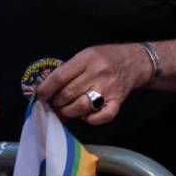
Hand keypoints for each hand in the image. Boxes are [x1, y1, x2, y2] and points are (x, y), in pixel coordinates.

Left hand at [35, 44, 149, 124]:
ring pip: (81, 106)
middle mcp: (97, 74)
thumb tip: (48, 91)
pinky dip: (91, 120)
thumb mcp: (86, 55)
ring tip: (65, 110)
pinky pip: (103, 116)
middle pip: (68, 94)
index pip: (60, 77)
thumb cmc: (105, 58)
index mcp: (87, 59)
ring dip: (68, 112)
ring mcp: (108, 88)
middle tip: (53, 104)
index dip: (46, 89)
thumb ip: (68, 70)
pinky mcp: (118, 101)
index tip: (40, 95)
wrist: (135, 61)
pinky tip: (85, 116)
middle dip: (55, 102)